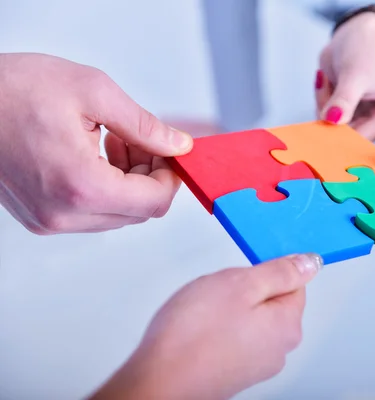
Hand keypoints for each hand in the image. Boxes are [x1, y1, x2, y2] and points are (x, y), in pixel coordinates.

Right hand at [0, 53, 192, 233]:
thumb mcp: (93, 92)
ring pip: (117, 214)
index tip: (173, 154)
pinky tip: (97, 152)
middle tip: (144, 140)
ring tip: (116, 139)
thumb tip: (178, 145)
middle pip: (138, 212)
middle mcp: (63, 214)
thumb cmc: (12, 90)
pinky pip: (91, 212)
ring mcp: (48, 219)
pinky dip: (106, 187)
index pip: (154, 202)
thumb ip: (145, 126)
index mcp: (80, 186)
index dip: (172, 177)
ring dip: (129, 181)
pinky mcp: (39, 216)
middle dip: (151, 176)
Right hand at [90, 254, 322, 399]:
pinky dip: (217, 328)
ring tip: (204, 313)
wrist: (158, 382)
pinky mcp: (233, 372)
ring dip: (228, 309)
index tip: (244, 273)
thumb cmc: (194, 335)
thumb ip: (280, 272)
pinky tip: (197, 330)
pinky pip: (232, 337)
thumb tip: (310, 263)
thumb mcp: (242, 284)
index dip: (267, 271)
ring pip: (249, 318)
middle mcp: (278, 349)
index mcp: (288, 325)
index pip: (295, 283)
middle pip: (271, 302)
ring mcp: (256, 364)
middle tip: (219, 292)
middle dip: (244, 290)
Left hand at [316, 13, 374, 139]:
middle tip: (328, 97)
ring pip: (335, 130)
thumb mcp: (355, 74)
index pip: (370, 135)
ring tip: (331, 81)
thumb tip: (332, 121)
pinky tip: (327, 84)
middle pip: (352, 138)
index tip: (325, 135)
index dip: (346, 138)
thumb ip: (345, 99)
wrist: (354, 36)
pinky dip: (321, 103)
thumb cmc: (364, 50)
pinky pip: (326, 121)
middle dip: (333, 119)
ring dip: (324, 107)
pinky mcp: (349, 118)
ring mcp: (365, 122)